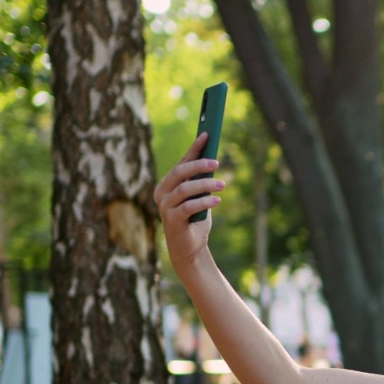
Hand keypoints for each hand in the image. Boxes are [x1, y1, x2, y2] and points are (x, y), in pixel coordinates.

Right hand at [154, 133, 224, 266]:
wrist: (190, 248)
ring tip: (222, 184)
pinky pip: (188, 206)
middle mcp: (161, 193)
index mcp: (167, 184)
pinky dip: (204, 202)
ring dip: (205, 185)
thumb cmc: (195, 220)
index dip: (194, 149)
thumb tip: (213, 161)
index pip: (181, 162)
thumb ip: (202, 182)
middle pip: (179, 172)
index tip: (207, 135)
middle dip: (198, 165)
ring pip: (184, 189)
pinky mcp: (171, 219)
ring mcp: (164, 206)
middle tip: (216, 162)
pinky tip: (218, 200)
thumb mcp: (200, 197)